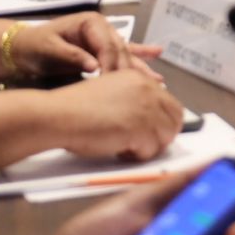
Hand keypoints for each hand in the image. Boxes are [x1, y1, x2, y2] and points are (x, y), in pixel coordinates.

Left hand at [14, 13, 165, 78]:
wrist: (24, 48)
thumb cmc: (35, 46)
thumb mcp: (49, 49)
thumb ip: (72, 55)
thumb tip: (94, 66)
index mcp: (91, 23)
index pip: (109, 45)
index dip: (113, 65)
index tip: (113, 85)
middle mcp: (102, 27)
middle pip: (121, 51)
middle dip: (129, 72)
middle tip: (137, 92)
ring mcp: (105, 37)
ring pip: (127, 55)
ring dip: (141, 69)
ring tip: (158, 81)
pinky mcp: (103, 48)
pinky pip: (125, 53)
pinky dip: (140, 57)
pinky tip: (157, 53)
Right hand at [44, 68, 184, 160]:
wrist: (59, 115)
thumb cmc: (76, 108)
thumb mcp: (111, 94)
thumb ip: (134, 101)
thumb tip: (153, 120)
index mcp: (139, 79)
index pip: (171, 103)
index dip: (163, 123)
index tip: (151, 132)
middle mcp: (147, 89)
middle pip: (176, 120)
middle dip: (162, 136)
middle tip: (142, 144)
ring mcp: (146, 108)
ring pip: (166, 137)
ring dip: (148, 147)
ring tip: (126, 147)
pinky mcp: (140, 127)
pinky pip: (150, 150)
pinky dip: (136, 156)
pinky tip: (118, 150)